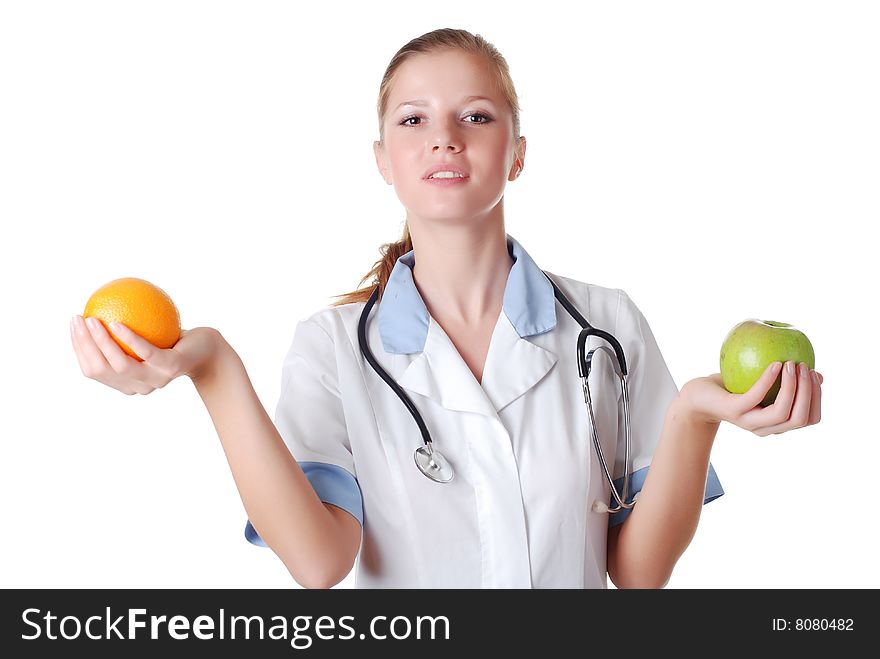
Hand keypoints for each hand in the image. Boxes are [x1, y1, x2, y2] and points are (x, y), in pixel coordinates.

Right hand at [71, 315, 220, 394]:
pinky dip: (129, 338)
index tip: (73, 325)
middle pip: (101, 369)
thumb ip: (121, 330)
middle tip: (78, 319)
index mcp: (126, 383)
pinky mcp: (170, 368)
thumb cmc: (172, 341)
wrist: (208, 350)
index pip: (93, 370)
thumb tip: (96, 306)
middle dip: (84, 345)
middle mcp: (138, 386)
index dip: (78, 349)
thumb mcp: (144, 335)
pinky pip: (145, 352)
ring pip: (120, 364)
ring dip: (102, 341)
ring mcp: (155, 380)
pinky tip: (116, 322)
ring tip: (93, 319)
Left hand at [681, 361, 822, 435]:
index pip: (811, 419)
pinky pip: (757, 396)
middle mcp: (766, 428)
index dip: (818, 398)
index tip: (816, 374)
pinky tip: (775, 364)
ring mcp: (749, 421)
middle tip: (804, 366)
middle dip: (809, 392)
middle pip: (800, 418)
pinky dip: (769, 380)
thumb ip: (788, 381)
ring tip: (791, 364)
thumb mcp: (764, 383)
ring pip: (783, 412)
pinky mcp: (734, 411)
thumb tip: (816, 372)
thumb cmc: (735, 388)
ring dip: (792, 386)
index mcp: (778, 423)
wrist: (699, 397)